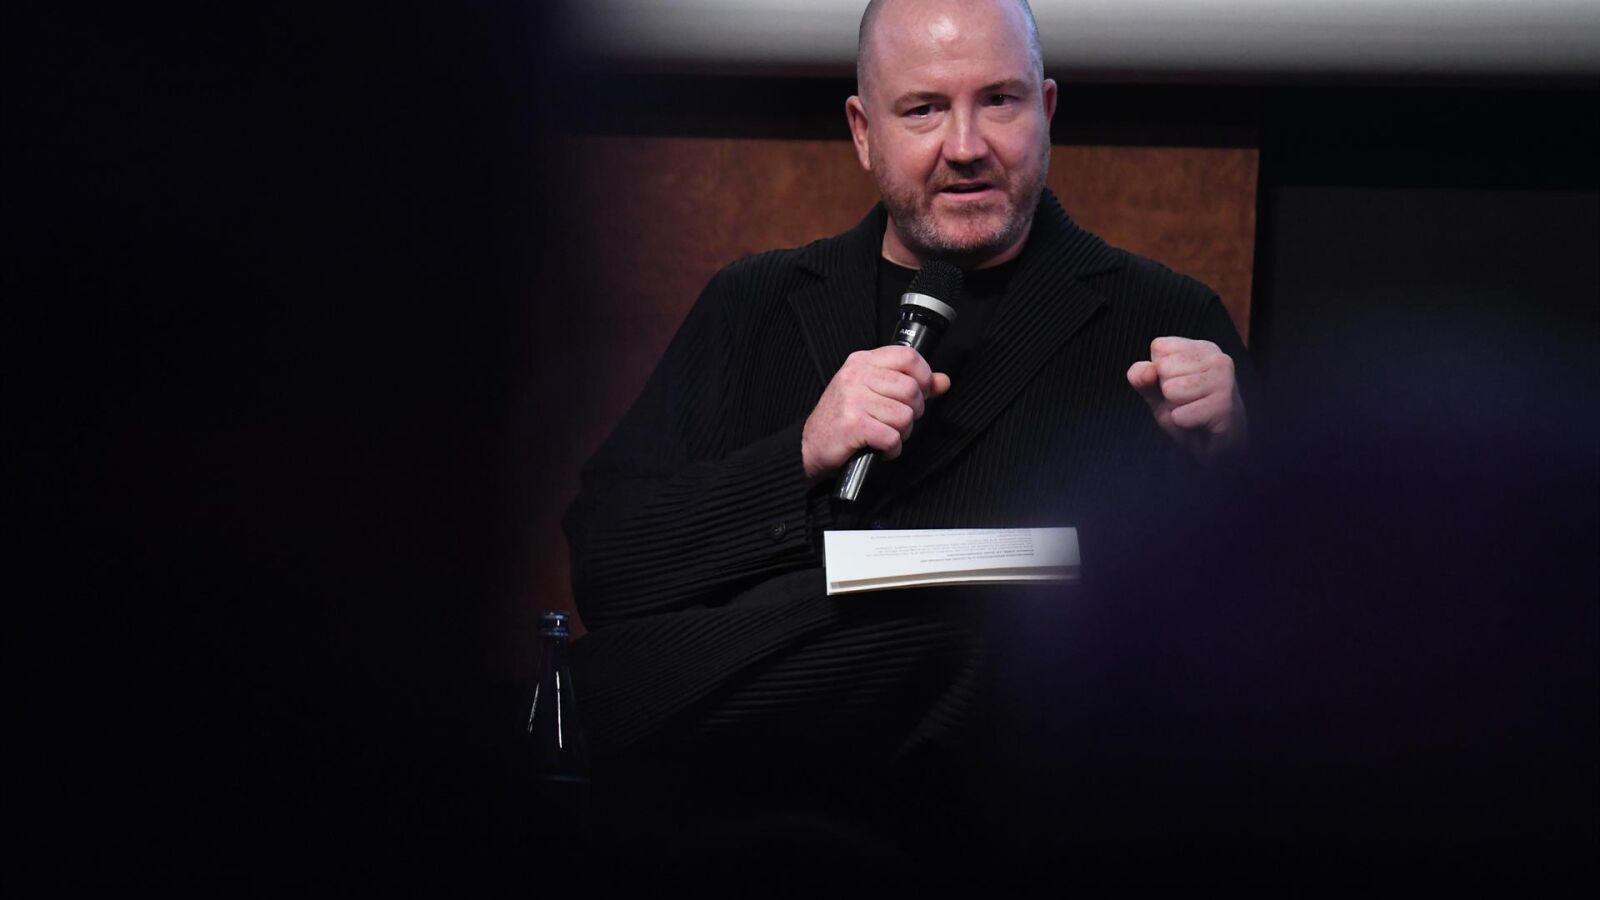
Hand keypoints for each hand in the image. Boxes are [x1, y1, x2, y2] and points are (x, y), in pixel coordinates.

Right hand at [802, 345, 951, 481]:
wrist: (809, 446)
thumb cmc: (841, 419)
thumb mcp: (871, 391)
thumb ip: (908, 383)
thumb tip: (942, 381)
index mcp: (861, 362)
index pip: (908, 357)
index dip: (924, 376)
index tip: (922, 392)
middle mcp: (856, 376)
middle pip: (911, 389)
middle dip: (913, 412)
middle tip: (898, 421)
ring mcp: (853, 399)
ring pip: (905, 416)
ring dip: (902, 433)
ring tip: (886, 434)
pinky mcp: (853, 424)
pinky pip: (892, 437)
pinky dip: (892, 449)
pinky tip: (880, 448)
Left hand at [1126, 336, 1246, 458]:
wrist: (1216, 447)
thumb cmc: (1188, 413)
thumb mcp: (1156, 392)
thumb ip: (1142, 377)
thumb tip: (1148, 371)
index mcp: (1201, 348)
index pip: (1159, 347)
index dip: (1158, 373)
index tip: (1180, 385)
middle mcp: (1217, 358)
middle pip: (1163, 369)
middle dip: (1168, 394)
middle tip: (1189, 403)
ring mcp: (1224, 380)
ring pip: (1171, 391)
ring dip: (1176, 409)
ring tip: (1194, 412)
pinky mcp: (1224, 404)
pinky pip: (1180, 415)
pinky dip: (1184, 424)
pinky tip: (1201, 423)